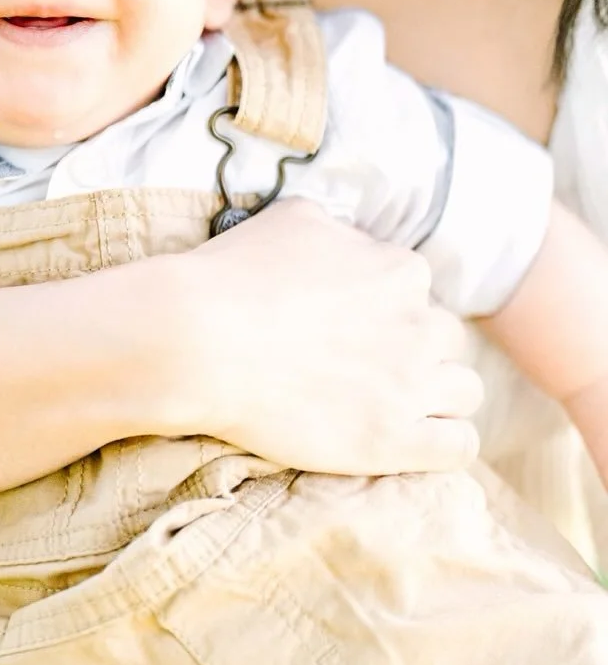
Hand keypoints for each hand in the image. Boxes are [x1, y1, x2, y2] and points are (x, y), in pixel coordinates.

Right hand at [157, 199, 482, 474]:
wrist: (199, 340)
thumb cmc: (235, 274)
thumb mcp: (295, 218)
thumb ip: (342, 231)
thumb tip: (353, 242)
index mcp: (400, 270)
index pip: (416, 289)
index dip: (384, 307)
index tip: (350, 322)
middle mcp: (419, 324)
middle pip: (446, 339)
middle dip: (414, 349)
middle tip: (364, 363)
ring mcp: (412, 385)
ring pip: (464, 391)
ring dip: (435, 395)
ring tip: (388, 402)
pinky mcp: (396, 442)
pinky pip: (459, 445)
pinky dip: (442, 442)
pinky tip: (409, 440)